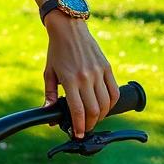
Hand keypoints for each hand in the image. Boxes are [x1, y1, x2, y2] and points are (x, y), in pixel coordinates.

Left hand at [42, 14, 119, 138]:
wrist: (69, 28)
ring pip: (106, 104)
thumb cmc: (56, 50)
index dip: (79, 126)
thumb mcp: (49, 72)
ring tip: (93, 119)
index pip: (77, 110)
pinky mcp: (107, 68)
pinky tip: (104, 107)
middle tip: (85, 128)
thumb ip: (49, 94)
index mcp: (69, 79)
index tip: (78, 135)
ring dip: (101, 116)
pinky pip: (114, 92)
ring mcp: (98, 72)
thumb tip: (49, 112)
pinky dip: (111, 104)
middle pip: (93, 110)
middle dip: (90, 124)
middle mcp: (86, 77)